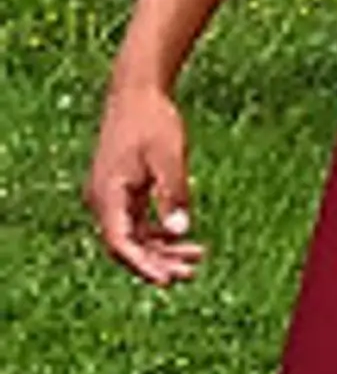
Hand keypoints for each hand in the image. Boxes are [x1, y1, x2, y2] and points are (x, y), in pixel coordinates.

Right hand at [85, 81, 204, 285]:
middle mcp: (102, 201)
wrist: (137, 92)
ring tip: (197, 258)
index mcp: (107, 196)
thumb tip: (181, 230)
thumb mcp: (168, 156)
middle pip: (128, 246)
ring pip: (134, 236)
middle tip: (191, 273)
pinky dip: (158, 232)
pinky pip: (136, 222)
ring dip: (161, 249)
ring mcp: (110, 197)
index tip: (168, 280)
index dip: (144, 266)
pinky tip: (183, 237)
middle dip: (158, 262)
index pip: (121, 244)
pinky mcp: (121, 191)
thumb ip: (173, 192)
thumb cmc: (152, 120)